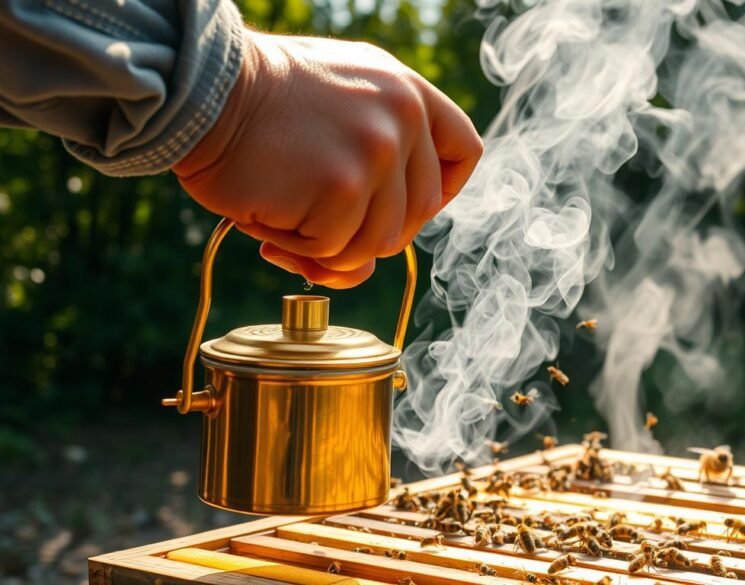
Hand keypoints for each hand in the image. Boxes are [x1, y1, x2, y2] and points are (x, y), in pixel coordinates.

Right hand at [173, 31, 482, 287]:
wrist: (200, 90)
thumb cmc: (259, 108)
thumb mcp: (337, 115)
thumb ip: (375, 171)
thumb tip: (367, 266)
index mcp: (408, 92)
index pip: (463, 151)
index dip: (439, 192)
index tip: (397, 204)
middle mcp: (403, 117)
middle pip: (419, 214)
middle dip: (369, 231)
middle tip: (316, 221)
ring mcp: (377, 151)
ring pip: (380, 242)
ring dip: (330, 245)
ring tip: (287, 214)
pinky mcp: (342, 187)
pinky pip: (336, 251)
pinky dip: (299, 248)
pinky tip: (269, 218)